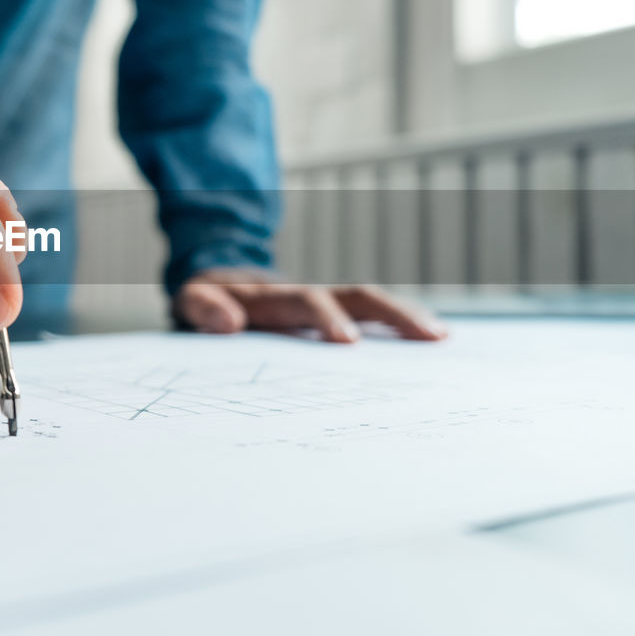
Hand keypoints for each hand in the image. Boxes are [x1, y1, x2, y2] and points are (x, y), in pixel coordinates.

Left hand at [173, 268, 447, 341]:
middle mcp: (309, 296)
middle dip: (391, 314)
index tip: (347, 342)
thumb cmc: (208, 303)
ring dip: (407, 319)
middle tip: (427, 337)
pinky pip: (373, 321)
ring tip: (443, 339)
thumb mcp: (191, 301)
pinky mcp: (336, 319)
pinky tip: (435, 346)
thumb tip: (226, 322)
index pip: (306, 302)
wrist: (220, 289)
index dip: (326, 318)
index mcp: (275, 296)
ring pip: (372, 306)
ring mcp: (327, 306)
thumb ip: (202, 306)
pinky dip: (402, 329)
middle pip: (356, 296)